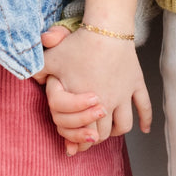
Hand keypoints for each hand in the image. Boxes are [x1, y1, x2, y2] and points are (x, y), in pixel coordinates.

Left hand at [35, 23, 151, 154]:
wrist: (106, 29)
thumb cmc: (78, 44)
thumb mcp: (52, 58)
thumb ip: (38, 70)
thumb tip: (30, 79)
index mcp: (84, 102)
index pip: (83, 132)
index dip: (78, 142)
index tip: (75, 145)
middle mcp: (106, 103)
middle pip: (103, 133)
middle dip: (96, 138)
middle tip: (91, 138)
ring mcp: (123, 95)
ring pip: (123, 125)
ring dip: (117, 132)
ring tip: (111, 131)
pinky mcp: (136, 85)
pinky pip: (144, 107)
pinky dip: (146, 120)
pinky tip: (145, 129)